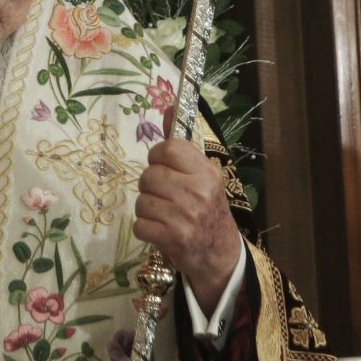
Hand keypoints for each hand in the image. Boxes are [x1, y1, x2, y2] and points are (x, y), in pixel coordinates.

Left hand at [134, 138, 241, 314]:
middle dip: (151, 187)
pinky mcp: (173, 238)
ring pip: (141, 201)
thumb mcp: (202, 175)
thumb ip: (181, 144)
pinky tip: (160, 231)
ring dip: (147, 209)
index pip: (168, 148)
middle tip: (166, 198)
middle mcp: (198, 191)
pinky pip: (140, 225)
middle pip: (148, 176)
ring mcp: (186, 216)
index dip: (158, 158)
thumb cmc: (208, 210)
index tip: (165, 168)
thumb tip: (168, 106)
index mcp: (206, 172)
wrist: (221, 254)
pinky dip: (145, 229)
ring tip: (164, 215)